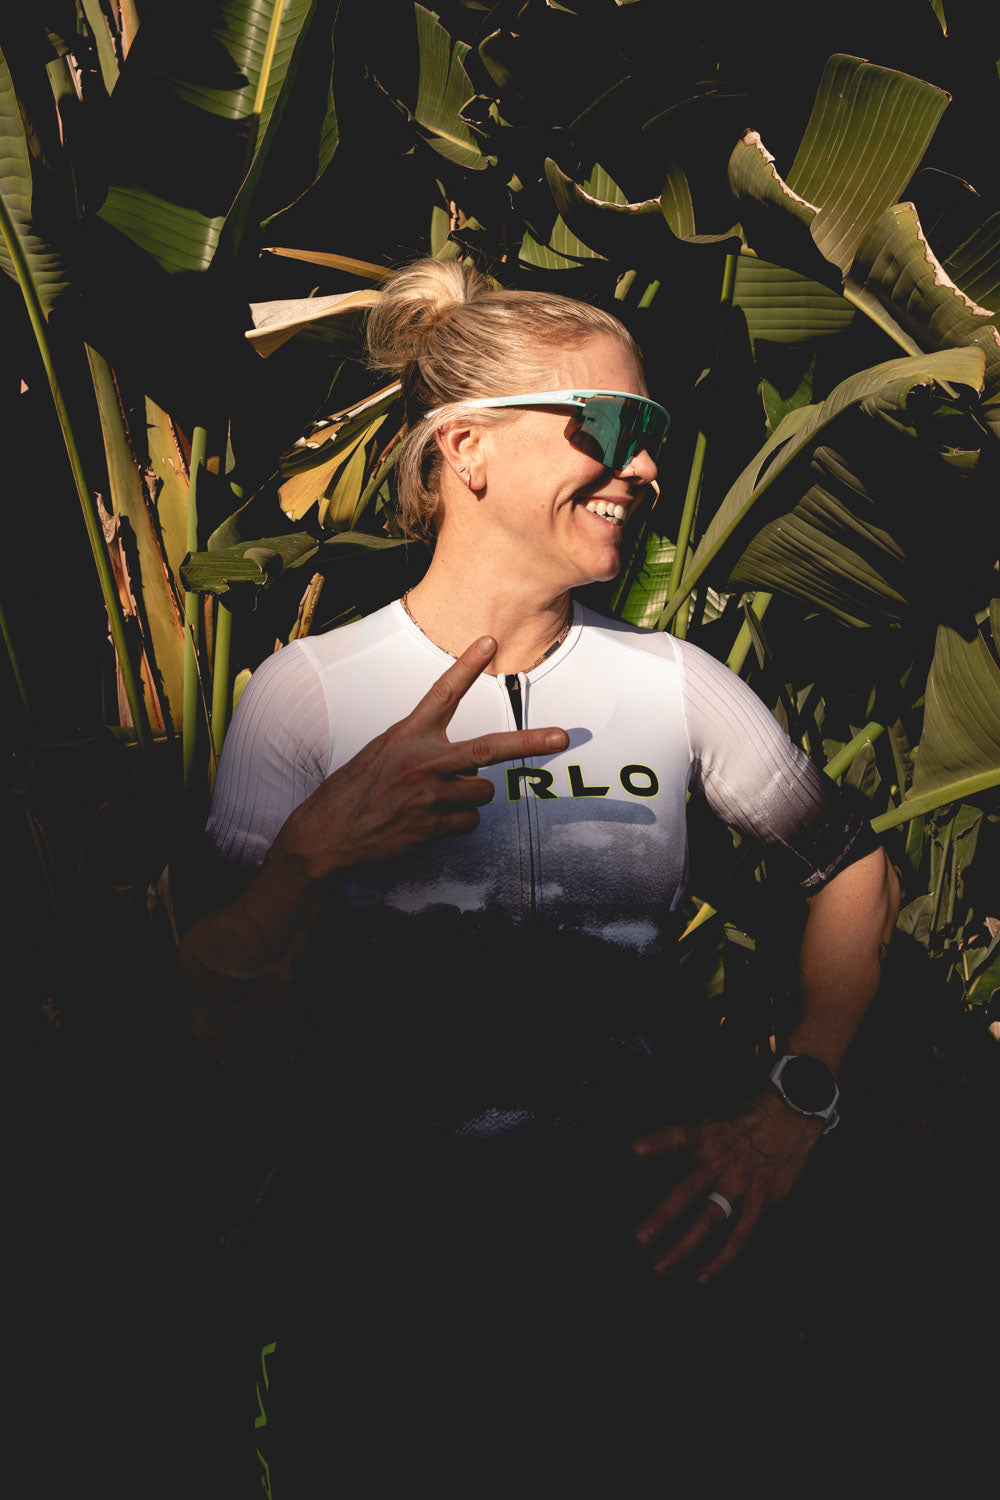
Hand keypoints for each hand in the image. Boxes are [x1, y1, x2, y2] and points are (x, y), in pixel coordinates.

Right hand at [273, 635, 568, 878]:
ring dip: (470, 796)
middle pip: (489, 749)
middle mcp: (423, 761)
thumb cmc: (355, 789)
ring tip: (435, 799)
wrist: (329, 832)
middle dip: (530, 743)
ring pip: (482, 791)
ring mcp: (431, 794)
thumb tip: (468, 763)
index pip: (442, 694)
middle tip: (562, 737)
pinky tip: (428, 821)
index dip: (466, 666)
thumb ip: (422, 746)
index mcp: (408, 735)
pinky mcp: (433, 824)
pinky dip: (456, 821)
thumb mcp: (383, 751)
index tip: (489, 641)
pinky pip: (469, 820)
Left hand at [632, 1089, 823, 1283]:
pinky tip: (702, 1276)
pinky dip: (721, 1258)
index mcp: (709, 1135)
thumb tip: (660, 1154)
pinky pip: (739, 1236)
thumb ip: (693, 1139)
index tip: (636, 1150)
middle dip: (663, 1215)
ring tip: (661, 1266)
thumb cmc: (747, 1116)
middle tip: (641, 1237)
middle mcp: (722, 1161)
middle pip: (688, 1190)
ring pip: (710, 1220)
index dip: (658, 1141)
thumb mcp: (717, 1115)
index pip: (679, 1136)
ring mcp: (742, 1184)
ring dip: (684, 1246)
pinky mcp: (761, 1202)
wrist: (791, 1115)